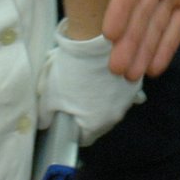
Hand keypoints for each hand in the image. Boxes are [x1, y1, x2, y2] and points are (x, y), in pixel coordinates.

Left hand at [37, 22, 143, 145]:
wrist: (95, 41)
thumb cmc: (72, 72)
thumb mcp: (49, 95)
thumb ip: (45, 115)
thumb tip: (44, 123)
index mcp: (96, 125)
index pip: (84, 138)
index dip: (74, 130)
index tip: (68, 119)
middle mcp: (116, 116)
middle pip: (100, 123)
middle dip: (89, 113)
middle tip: (77, 97)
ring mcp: (128, 98)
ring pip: (113, 106)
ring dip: (103, 99)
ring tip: (90, 83)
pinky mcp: (136, 81)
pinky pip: (123, 90)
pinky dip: (114, 85)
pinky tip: (104, 74)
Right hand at [103, 0, 179, 79]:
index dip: (120, 5)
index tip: (109, 30)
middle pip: (139, 10)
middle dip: (128, 38)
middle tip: (114, 68)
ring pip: (153, 24)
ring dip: (141, 48)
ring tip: (128, 77)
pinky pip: (176, 28)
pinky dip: (166, 46)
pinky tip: (154, 68)